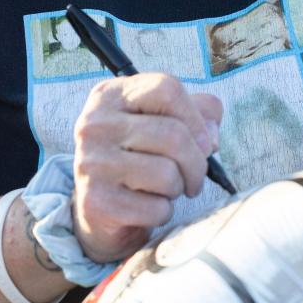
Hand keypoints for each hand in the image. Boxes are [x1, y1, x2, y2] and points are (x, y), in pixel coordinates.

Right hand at [72, 73, 222, 263]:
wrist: (99, 209)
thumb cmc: (139, 157)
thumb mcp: (164, 121)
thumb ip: (198, 112)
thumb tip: (210, 137)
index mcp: (111, 95)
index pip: (167, 90)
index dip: (196, 118)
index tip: (205, 142)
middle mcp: (95, 124)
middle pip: (173, 135)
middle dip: (196, 163)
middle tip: (193, 177)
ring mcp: (92, 162)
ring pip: (166, 173)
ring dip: (178, 188)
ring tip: (166, 188)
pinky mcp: (96, 202)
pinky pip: (155, 208)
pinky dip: (163, 212)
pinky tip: (148, 206)